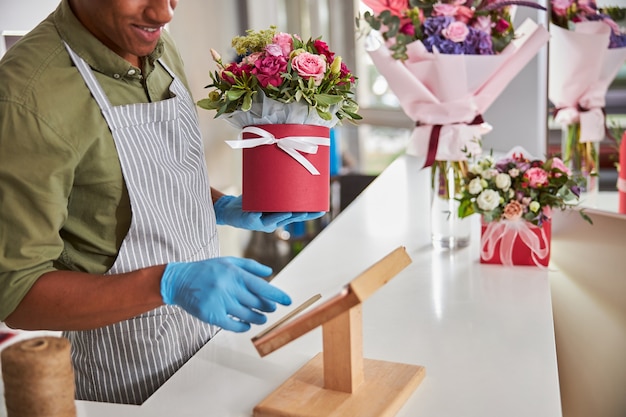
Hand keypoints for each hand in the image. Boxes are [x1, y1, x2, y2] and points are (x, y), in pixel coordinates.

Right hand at [160, 257, 291, 331]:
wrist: (178, 280)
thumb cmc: (206, 270)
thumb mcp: (228, 262)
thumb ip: (250, 266)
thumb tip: (270, 273)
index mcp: (234, 274)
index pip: (262, 287)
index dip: (277, 295)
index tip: (288, 301)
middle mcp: (228, 287)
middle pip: (257, 303)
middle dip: (267, 307)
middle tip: (270, 308)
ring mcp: (219, 302)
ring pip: (247, 315)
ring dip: (257, 318)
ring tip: (261, 317)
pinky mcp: (211, 315)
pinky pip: (233, 325)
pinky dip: (243, 327)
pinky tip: (246, 325)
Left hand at [213, 195, 324, 231]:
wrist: (229, 209)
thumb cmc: (249, 200)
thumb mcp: (265, 193)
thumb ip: (274, 186)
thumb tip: (287, 165)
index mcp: (279, 216)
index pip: (297, 215)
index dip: (310, 213)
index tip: (322, 209)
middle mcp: (273, 222)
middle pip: (290, 218)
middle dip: (301, 214)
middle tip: (312, 210)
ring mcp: (262, 223)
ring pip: (276, 219)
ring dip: (284, 216)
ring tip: (292, 211)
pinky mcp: (250, 220)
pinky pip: (257, 217)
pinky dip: (261, 215)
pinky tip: (263, 214)